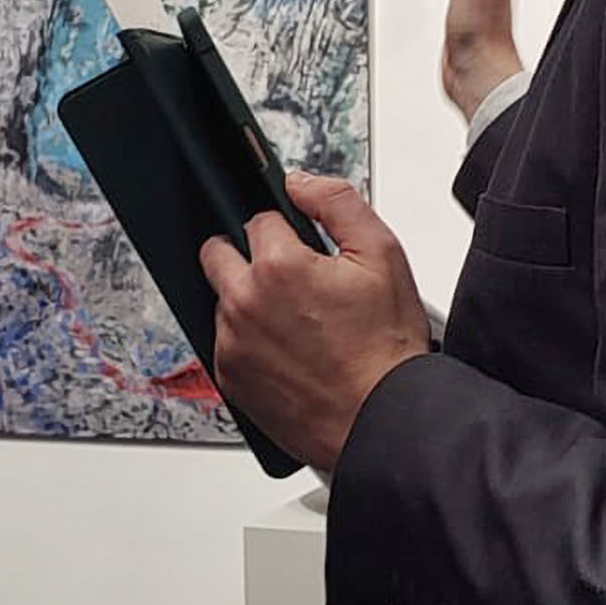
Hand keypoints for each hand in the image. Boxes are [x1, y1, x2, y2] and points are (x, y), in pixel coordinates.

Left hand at [200, 173, 429, 474]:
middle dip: (248, 255)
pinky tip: (288, 350)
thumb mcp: (382, 254)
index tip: (302, 248)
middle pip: (219, 252)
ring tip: (298, 321)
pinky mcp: (229, 378)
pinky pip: (225, 342)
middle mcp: (244, 303)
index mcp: (277, 266)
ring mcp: (232, 343)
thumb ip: (337, 202)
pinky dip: (249, 341)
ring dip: (249, 300)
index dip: (286, 230)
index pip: (258, 217)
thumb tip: (300, 182)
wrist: (383, 421)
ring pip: (222, 299)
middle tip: (288, 277)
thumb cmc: (386, 350)